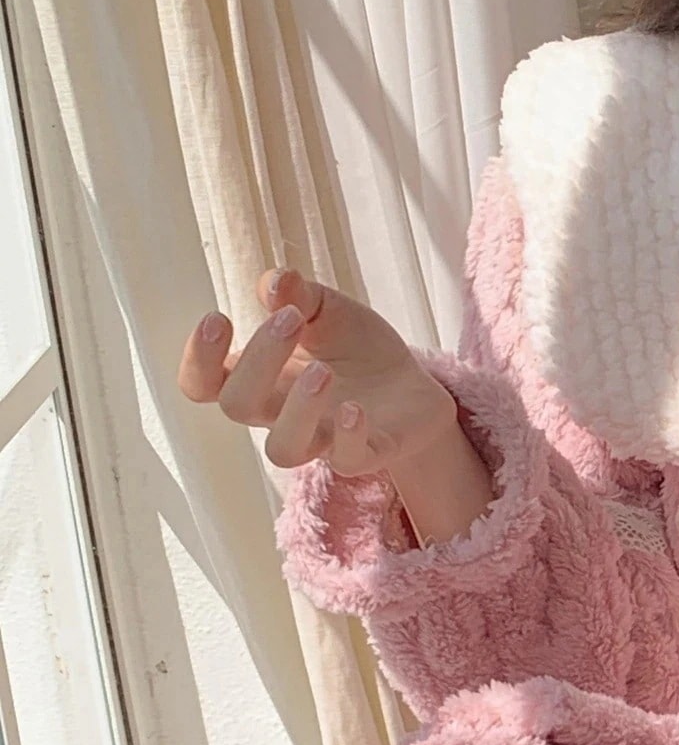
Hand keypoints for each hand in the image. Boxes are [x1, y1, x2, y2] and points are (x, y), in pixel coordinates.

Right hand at [177, 267, 461, 479]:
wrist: (414, 384)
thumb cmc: (355, 347)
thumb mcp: (327, 309)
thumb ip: (298, 294)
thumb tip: (274, 283)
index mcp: (260, 378)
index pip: (202, 384)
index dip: (198, 359)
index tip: (220, 317)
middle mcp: (280, 414)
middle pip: (238, 406)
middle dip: (257, 360)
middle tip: (290, 318)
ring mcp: (322, 439)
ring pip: (283, 450)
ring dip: (297, 410)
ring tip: (323, 371)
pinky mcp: (366, 454)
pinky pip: (346, 461)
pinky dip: (348, 437)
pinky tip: (355, 408)